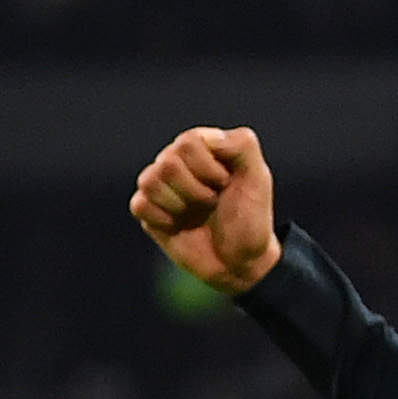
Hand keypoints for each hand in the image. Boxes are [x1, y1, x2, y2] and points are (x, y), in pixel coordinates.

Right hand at [129, 126, 282, 295]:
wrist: (240, 260)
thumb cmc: (250, 217)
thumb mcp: (258, 178)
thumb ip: (242, 146)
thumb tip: (210, 138)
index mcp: (201, 146)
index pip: (187, 142)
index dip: (208, 169)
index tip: (225, 184)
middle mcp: (177, 160)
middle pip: (168, 163)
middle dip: (196, 191)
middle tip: (211, 202)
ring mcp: (160, 185)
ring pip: (150, 181)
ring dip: (180, 204)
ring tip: (196, 213)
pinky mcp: (148, 212)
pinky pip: (139, 204)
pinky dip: (161, 218)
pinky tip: (177, 225)